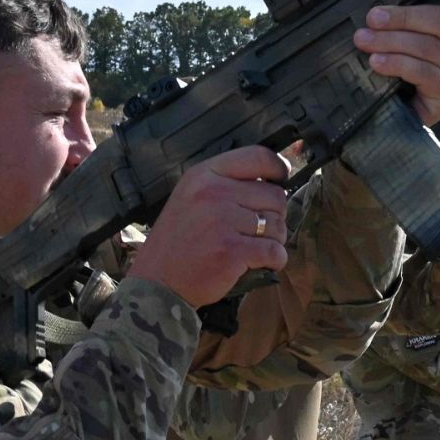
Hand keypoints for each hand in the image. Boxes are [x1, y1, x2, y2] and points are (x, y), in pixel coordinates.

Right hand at [126, 147, 290, 308]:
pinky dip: (275, 259)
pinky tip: (261, 263)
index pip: (257, 157)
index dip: (277, 168)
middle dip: (274, 214)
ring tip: (253, 247)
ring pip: (277, 224)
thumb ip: (226, 184)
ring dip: (274, 239)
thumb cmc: (179, 242)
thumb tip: (273, 180)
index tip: (282, 178)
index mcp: (203, 175)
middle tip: (258, 230)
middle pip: (274, 194)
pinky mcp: (231, 250)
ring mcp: (222, 221)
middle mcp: (213, 193)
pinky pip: (275, 250)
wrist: (157, 283)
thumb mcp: (190, 197)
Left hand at [355, 0, 439, 125]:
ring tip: (365, 41)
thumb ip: (402, 21)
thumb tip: (380, 10)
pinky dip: (398, 64)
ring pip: (430, 47)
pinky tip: (378, 63)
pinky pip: (425, 73)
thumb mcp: (399, 39)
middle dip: (404, 17)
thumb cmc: (397, 72)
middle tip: (374, 18)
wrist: (391, 114)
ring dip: (392, 41)